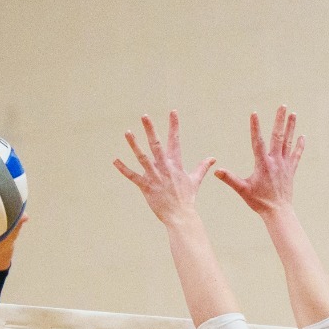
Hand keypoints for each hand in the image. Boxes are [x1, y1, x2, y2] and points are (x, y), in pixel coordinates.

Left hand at [113, 111, 215, 225]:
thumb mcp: (195, 180)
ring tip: (127, 132)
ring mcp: (154, 177)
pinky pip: (133, 176)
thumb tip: (213, 158)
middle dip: (150, 130)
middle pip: (156, 145)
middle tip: (144, 116)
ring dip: (134, 145)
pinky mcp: (146, 187)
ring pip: (142, 157)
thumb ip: (202, 167)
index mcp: (175, 164)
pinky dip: (123, 169)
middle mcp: (164, 168)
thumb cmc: (187, 198)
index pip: (175, 141)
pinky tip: (115, 160)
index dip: (174, 126)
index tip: (173, 112)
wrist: (180, 216)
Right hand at [214, 107, 304, 215]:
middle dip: (280, 120)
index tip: (254, 113)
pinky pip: (296, 155)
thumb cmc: (259, 201)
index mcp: (263, 164)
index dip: (255, 127)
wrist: (278, 211)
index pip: (258, 141)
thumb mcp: (243, 190)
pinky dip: (299, 145)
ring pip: (289, 142)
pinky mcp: (291, 170)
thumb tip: (216, 171)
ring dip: (291, 127)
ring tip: (293, 114)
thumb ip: (230, 179)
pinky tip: (302, 136)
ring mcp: (285, 165)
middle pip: (278, 136)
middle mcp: (275, 161)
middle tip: (283, 106)